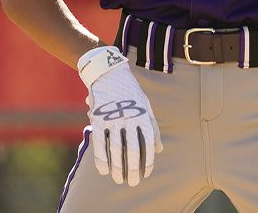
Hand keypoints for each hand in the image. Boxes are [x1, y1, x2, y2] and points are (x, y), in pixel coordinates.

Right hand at [78, 46, 162, 185]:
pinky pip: (99, 143)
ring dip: (117, 167)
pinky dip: (101, 159)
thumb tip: (159, 150)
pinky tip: (103, 170)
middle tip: (133, 183)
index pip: (148, 143)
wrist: (110, 73)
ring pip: (115, 149)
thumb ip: (153, 128)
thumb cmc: (131, 92)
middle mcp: (130, 118)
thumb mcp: (146, 106)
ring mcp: (113, 119)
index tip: (146, 174)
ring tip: (118, 179)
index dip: (148, 161)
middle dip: (133, 169)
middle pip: (132, 150)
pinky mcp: (98, 119)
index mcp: (143, 115)